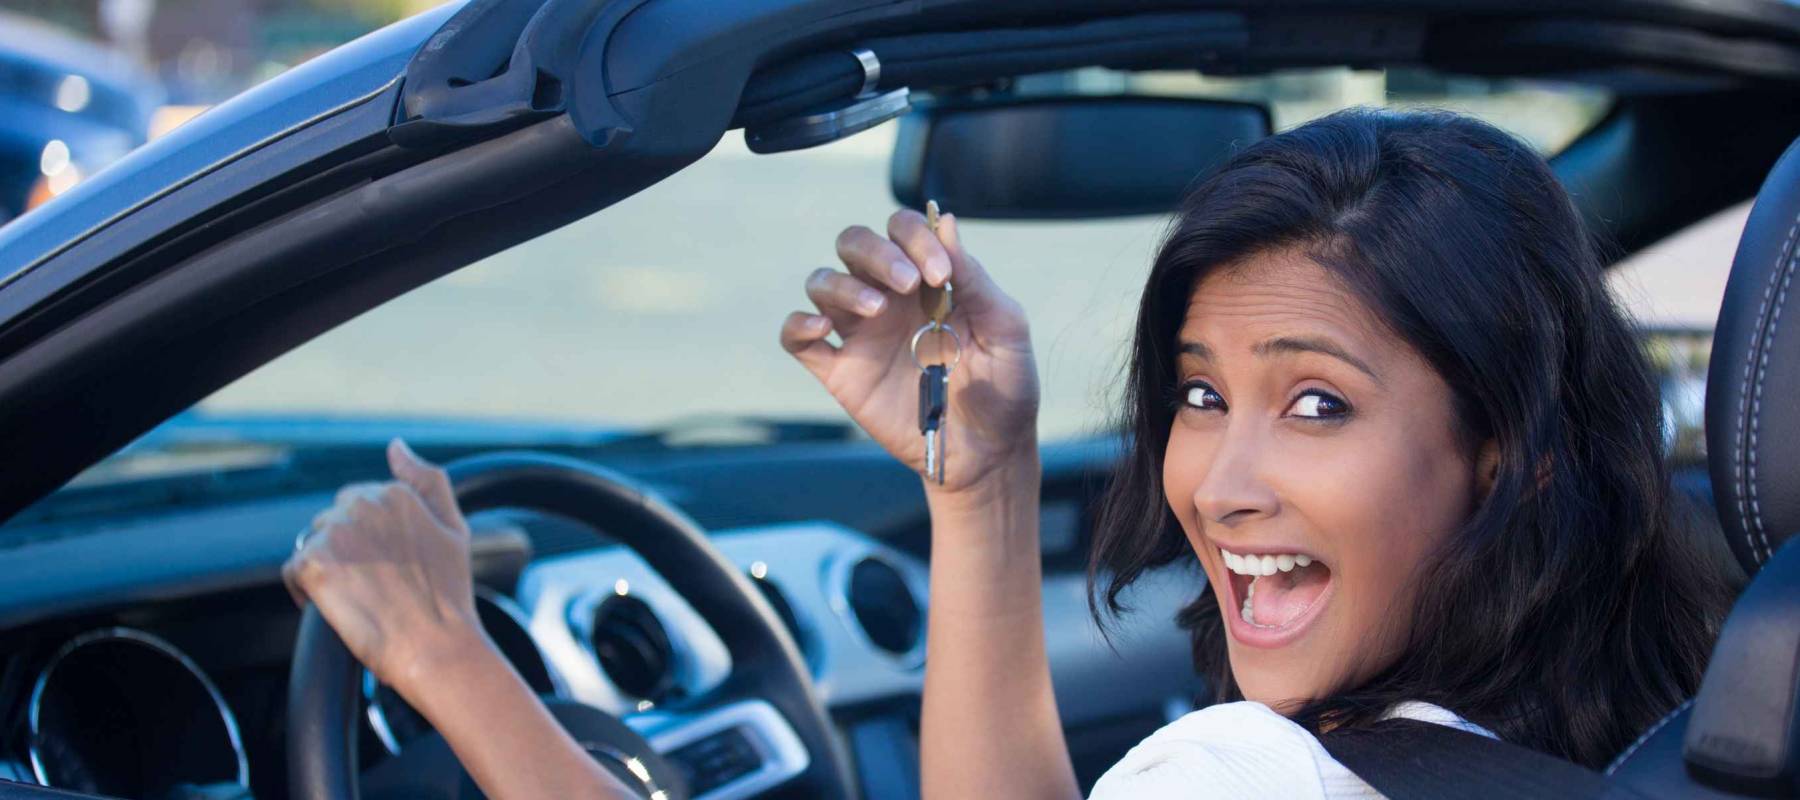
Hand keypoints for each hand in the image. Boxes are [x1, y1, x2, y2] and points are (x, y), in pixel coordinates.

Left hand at [282, 439, 486, 694]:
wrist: (437, 646)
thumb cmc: (449, 594)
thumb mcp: (453, 526)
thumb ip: (427, 479)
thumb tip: (396, 446)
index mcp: (395, 492)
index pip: (358, 504)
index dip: (371, 540)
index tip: (389, 567)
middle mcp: (363, 505)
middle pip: (331, 522)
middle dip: (346, 551)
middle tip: (374, 586)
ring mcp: (336, 534)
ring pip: (313, 544)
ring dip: (327, 569)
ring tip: (357, 598)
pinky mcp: (314, 564)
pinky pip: (293, 571)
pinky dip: (307, 592)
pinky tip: (336, 608)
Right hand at [780, 208, 1038, 493]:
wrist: (988, 452)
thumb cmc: (1004, 386)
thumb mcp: (1004, 328)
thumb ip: (974, 277)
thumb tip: (947, 221)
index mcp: (927, 280)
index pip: (902, 229)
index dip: (915, 238)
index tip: (940, 275)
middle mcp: (889, 298)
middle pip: (853, 244)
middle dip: (875, 252)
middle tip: (907, 283)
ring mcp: (861, 334)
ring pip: (822, 283)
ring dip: (842, 285)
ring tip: (876, 311)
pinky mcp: (841, 373)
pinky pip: (799, 340)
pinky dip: (798, 325)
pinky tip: (821, 327)